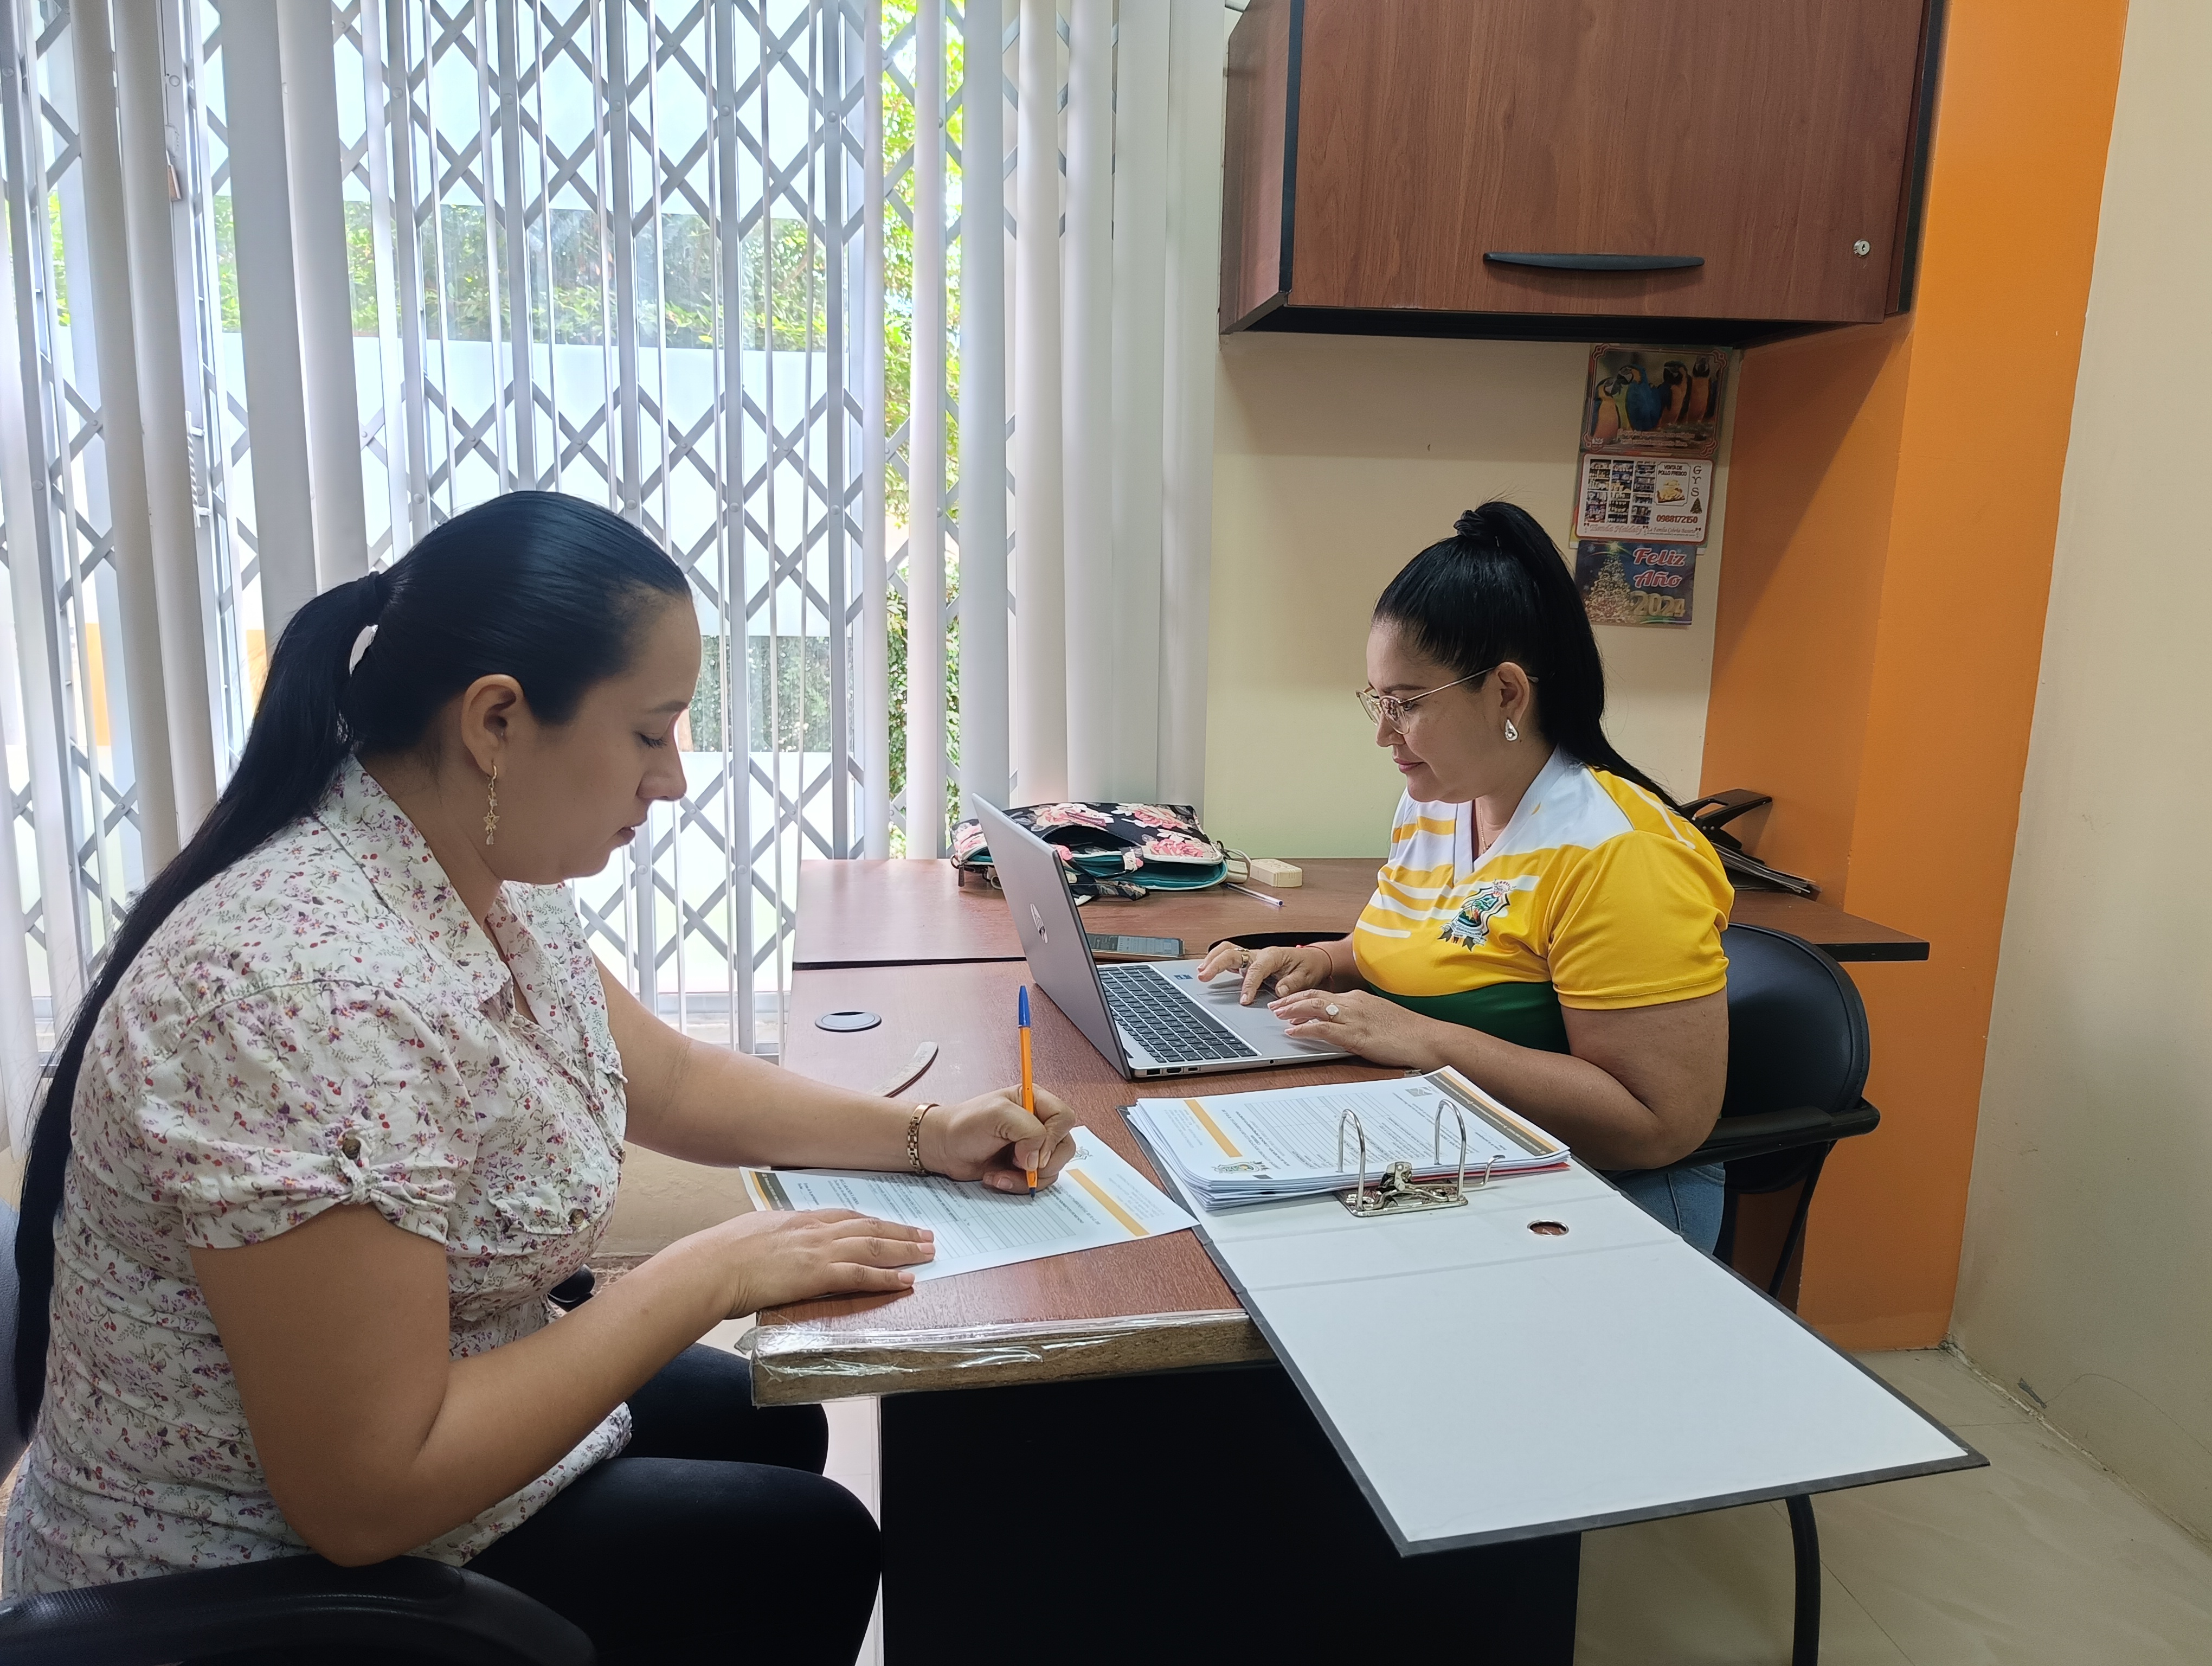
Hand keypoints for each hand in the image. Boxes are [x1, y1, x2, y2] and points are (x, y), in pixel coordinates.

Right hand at [689, 1207, 935, 1317]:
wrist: (710, 1267)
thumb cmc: (721, 1255)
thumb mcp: (751, 1234)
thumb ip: (772, 1236)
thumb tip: (774, 1242)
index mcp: (797, 1219)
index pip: (845, 1216)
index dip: (873, 1220)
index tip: (891, 1222)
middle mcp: (814, 1230)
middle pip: (868, 1227)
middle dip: (899, 1231)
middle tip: (926, 1234)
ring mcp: (818, 1251)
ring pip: (873, 1246)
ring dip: (905, 1249)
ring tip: (929, 1252)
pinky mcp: (818, 1274)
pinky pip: (863, 1275)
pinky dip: (888, 1277)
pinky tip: (907, 1279)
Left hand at [922, 1086, 1079, 1191]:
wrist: (944, 1147)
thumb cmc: (966, 1124)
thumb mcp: (999, 1116)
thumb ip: (1030, 1131)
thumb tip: (1038, 1160)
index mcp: (1035, 1101)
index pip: (1064, 1118)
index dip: (1053, 1137)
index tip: (1031, 1150)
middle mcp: (1038, 1122)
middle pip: (1065, 1146)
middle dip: (1042, 1162)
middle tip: (1018, 1162)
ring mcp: (1033, 1146)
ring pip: (1053, 1168)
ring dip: (1028, 1177)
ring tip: (1002, 1173)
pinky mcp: (1025, 1166)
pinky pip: (1037, 1181)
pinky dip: (1019, 1184)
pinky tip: (998, 1177)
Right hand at [1194, 942, 1334, 1005]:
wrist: (1312, 960)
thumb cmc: (1308, 966)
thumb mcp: (1305, 976)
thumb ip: (1291, 983)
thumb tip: (1279, 990)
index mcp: (1273, 956)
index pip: (1256, 969)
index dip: (1248, 985)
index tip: (1244, 1000)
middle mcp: (1260, 954)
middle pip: (1232, 953)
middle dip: (1216, 964)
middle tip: (1204, 976)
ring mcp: (1253, 956)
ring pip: (1227, 951)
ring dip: (1212, 960)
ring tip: (1201, 972)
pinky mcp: (1249, 961)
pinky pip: (1230, 956)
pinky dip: (1217, 961)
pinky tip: (1208, 971)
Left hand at [1266, 988, 1448, 1069]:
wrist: (1428, 1038)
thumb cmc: (1408, 1031)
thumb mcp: (1380, 1017)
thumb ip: (1361, 1016)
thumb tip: (1345, 1023)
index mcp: (1358, 998)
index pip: (1323, 994)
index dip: (1303, 996)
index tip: (1289, 1000)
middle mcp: (1353, 1003)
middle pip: (1314, 996)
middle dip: (1291, 1000)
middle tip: (1274, 1005)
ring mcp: (1354, 1018)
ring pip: (1314, 1009)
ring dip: (1292, 1011)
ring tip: (1277, 1015)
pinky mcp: (1356, 1035)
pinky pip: (1323, 1030)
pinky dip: (1304, 1029)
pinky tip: (1292, 1032)